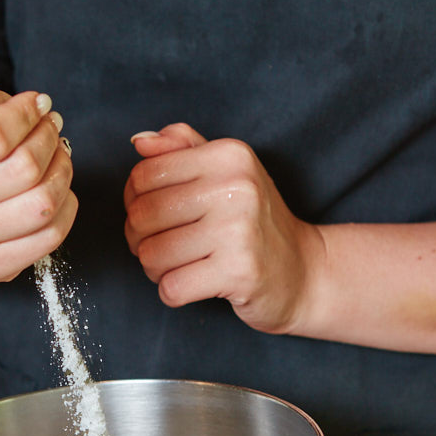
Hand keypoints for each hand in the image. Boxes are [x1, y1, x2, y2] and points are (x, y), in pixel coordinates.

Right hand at [0, 73, 75, 281]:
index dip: (27, 114)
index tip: (36, 105)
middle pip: (24, 169)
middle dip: (49, 139)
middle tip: (52, 129)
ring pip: (41, 205)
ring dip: (62, 172)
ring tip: (58, 156)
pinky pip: (49, 237)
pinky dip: (66, 208)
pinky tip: (56, 190)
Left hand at [123, 124, 324, 334]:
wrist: (303, 271)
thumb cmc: (253, 221)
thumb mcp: (225, 172)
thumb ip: (182, 149)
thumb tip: (139, 142)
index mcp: (229, 155)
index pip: (144, 175)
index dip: (133, 201)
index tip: (150, 217)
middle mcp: (237, 187)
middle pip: (143, 215)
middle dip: (138, 239)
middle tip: (160, 247)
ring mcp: (239, 230)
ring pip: (152, 254)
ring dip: (155, 269)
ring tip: (179, 266)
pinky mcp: (240, 272)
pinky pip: (172, 287)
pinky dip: (172, 293)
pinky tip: (193, 285)